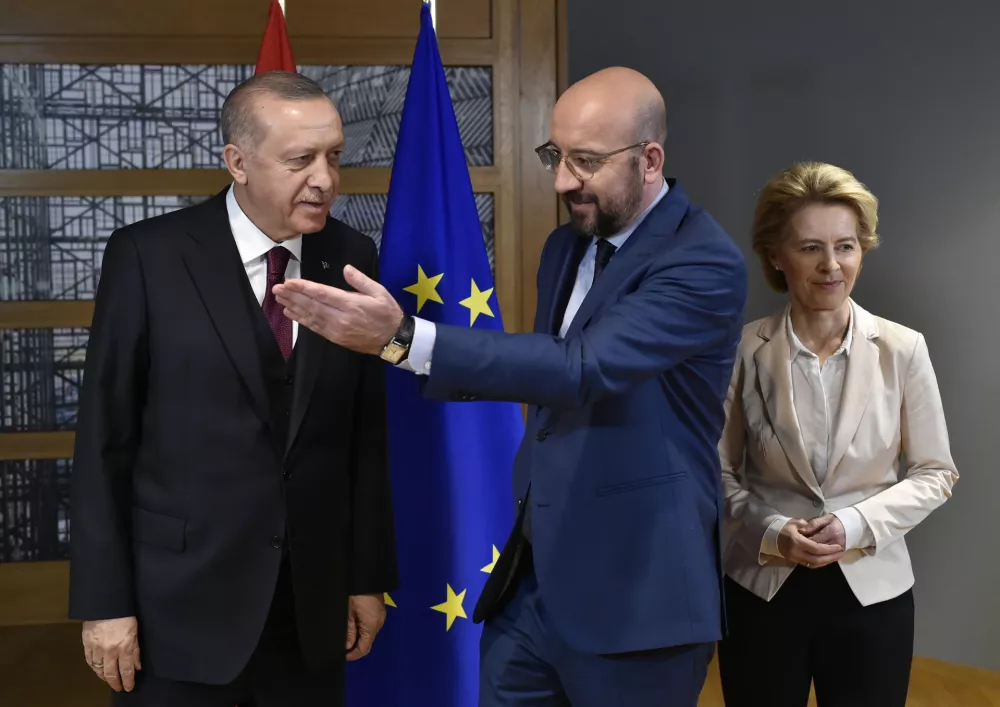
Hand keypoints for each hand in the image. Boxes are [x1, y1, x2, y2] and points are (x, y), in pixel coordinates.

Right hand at [82, 617, 141, 692]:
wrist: (105, 603)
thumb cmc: (123, 614)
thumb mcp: (135, 631)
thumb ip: (136, 650)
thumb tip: (137, 666)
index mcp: (124, 646)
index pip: (126, 670)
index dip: (128, 681)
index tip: (128, 688)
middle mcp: (110, 650)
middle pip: (111, 673)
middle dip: (115, 683)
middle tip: (118, 687)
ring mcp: (96, 648)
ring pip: (99, 669)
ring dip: (104, 676)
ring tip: (109, 680)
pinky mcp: (87, 644)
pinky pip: (89, 661)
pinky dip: (94, 667)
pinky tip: (98, 670)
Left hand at [273, 266, 403, 354]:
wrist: (393, 340)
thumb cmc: (388, 314)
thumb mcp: (380, 292)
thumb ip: (361, 280)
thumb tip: (346, 268)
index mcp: (351, 304)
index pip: (322, 294)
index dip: (304, 288)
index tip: (289, 281)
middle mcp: (341, 318)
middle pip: (312, 305)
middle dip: (293, 296)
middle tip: (277, 287)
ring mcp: (336, 330)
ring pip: (310, 317)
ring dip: (293, 306)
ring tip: (279, 298)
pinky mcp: (335, 338)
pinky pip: (314, 328)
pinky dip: (301, 320)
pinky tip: (291, 313)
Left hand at [346, 594, 385, 660]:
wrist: (366, 576)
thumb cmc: (355, 594)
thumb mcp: (348, 614)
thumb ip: (349, 632)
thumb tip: (348, 646)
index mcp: (371, 626)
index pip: (364, 648)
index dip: (353, 655)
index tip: (344, 656)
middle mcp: (379, 623)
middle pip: (368, 641)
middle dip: (355, 646)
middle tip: (343, 646)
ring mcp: (381, 616)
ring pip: (369, 633)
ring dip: (359, 636)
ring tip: (347, 634)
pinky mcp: (380, 610)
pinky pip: (372, 625)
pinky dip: (363, 628)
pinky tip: (355, 624)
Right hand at [777, 519, 843, 568]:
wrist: (770, 537)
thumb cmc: (784, 528)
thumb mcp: (794, 522)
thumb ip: (807, 526)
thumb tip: (815, 530)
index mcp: (797, 541)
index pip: (816, 548)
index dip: (828, 549)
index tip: (838, 547)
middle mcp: (796, 552)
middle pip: (817, 559)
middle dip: (830, 557)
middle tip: (840, 553)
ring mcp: (795, 558)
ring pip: (814, 564)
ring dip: (826, 562)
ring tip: (836, 557)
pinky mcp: (795, 561)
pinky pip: (809, 564)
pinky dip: (819, 563)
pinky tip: (826, 559)